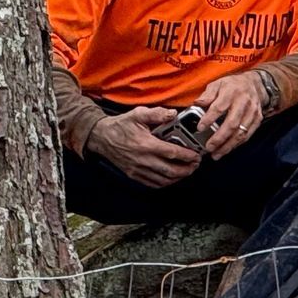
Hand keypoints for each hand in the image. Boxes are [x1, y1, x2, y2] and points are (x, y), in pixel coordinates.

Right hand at [85, 106, 201, 187]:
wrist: (101, 137)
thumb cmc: (121, 125)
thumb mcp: (138, 114)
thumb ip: (157, 114)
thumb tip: (173, 114)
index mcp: (145, 144)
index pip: (171, 153)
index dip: (187, 156)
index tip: (196, 155)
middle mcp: (142, 160)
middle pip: (170, 170)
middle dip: (186, 169)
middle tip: (195, 164)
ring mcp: (137, 170)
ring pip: (163, 180)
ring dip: (178, 177)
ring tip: (187, 171)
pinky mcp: (133, 175)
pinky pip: (152, 183)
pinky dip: (165, 182)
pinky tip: (172, 177)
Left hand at [194, 70, 271, 159]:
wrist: (254, 84)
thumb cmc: (232, 86)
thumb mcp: (217, 84)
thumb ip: (207, 95)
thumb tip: (197, 104)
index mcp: (231, 92)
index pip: (219, 107)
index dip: (209, 119)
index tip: (200, 128)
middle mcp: (243, 102)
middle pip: (231, 123)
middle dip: (219, 138)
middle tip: (208, 147)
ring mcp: (252, 112)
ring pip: (241, 132)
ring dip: (228, 145)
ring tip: (216, 154)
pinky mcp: (257, 119)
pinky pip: (248, 135)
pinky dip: (237, 144)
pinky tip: (227, 149)